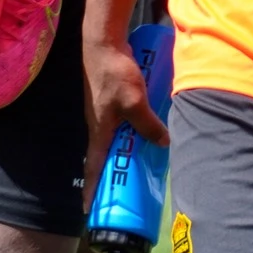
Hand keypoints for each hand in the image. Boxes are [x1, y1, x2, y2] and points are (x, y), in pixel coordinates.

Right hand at [82, 34, 170, 208]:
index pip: (93, 167)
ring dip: (123, 152)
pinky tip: (146, 129)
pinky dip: (131, 130)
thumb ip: (148, 124)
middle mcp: (98, 125)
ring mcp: (103, 111)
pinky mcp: (110, 99)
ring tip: (140, 164)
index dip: (91, 189)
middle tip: (122, 192)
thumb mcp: (135, 102)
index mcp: (98, 131)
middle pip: (103, 156)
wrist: (103, 42)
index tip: (89, 210)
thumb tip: (163, 144)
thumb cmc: (114, 73)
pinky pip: (121, 122)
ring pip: (113, 139)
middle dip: (109, 175)